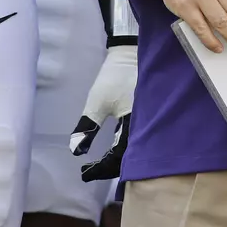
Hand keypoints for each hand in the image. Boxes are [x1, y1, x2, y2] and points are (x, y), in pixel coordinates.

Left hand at [69, 42, 137, 182]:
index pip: (119, 156)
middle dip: (110, 167)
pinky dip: (127, 147)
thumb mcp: (96, 102)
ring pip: (135, 149)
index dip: (102, 167)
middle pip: (130, 157)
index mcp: (136, 124)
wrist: (130, 54)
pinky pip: (139, 138)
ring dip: (119, 159)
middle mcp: (147, 125)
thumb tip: (76, 151)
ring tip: (101, 163)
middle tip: (92, 170)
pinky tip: (116, 149)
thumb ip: (87, 127)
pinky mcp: (149, 116)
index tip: (85, 173)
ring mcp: (150, 120)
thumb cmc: (113, 78)